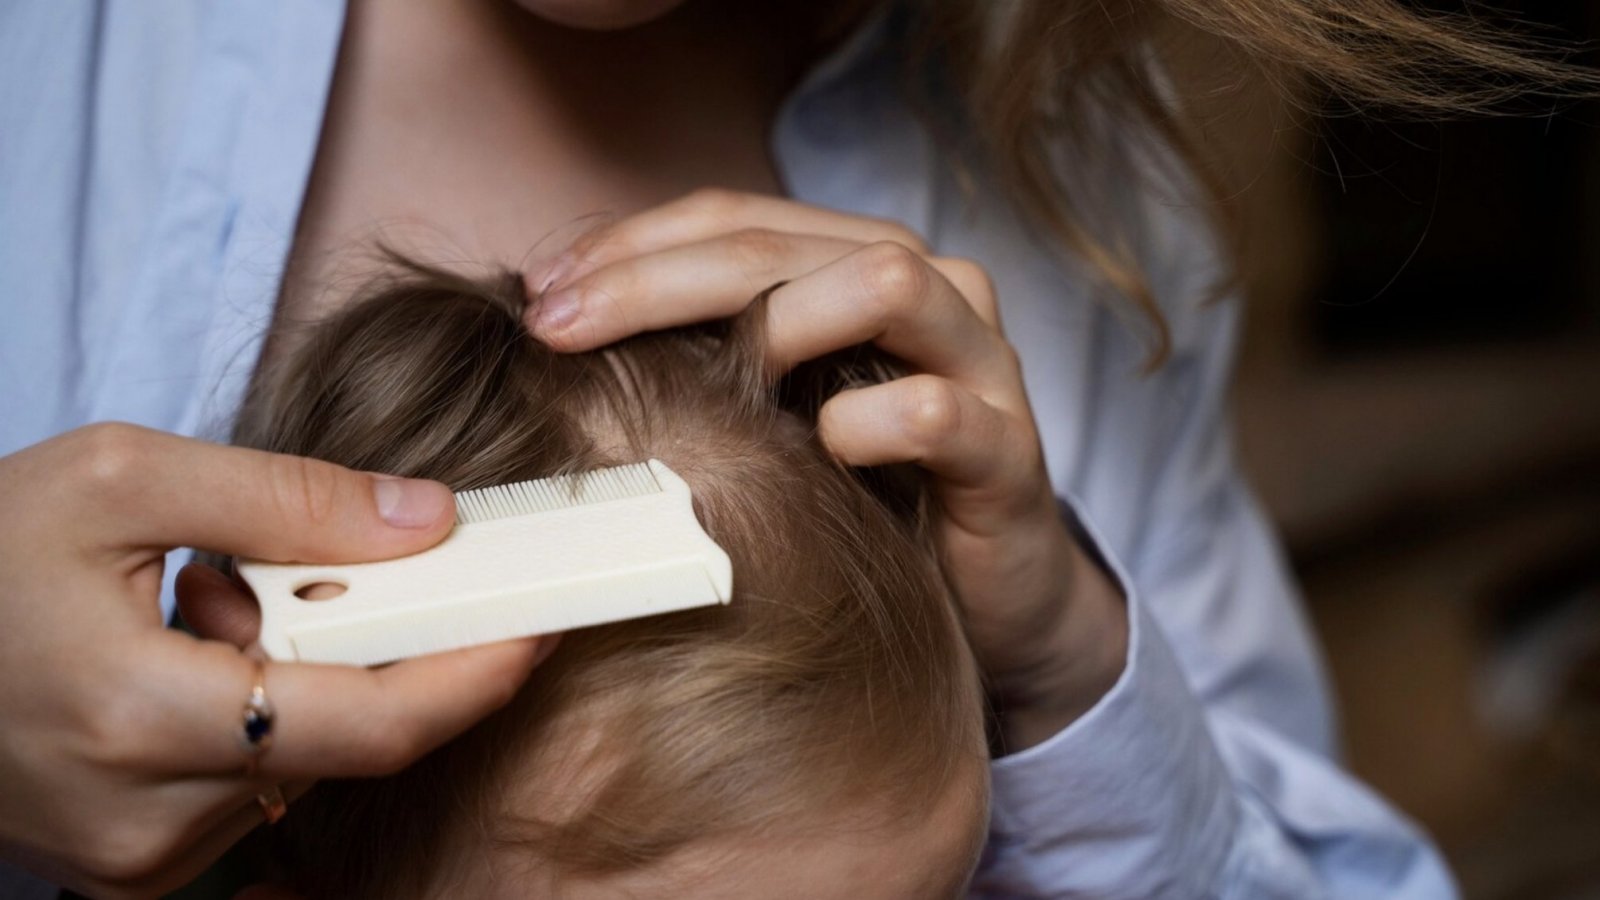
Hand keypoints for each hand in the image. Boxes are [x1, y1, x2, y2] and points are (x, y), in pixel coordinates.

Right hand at [0, 424, 549, 897]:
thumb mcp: (118, 480)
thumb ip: (287, 499)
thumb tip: (430, 519)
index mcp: (140, 719)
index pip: (372, 725)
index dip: (474, 674)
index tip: (541, 622)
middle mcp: (147, 822)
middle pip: (350, 740)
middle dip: (370, 645)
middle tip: (314, 567)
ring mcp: (138, 860)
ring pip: (308, 763)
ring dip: (303, 676)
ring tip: (203, 608)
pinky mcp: (131, 867)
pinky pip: (256, 786)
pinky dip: (263, 713)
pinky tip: (188, 659)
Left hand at [526, 189, 1127, 749]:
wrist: (988, 597)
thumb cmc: (861, 497)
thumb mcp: (770, 414)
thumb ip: (701, 356)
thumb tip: (557, 323)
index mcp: (857, 263)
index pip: (732, 216)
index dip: (628, 244)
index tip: (540, 295)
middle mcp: (928, 288)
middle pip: (783, 243)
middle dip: (656, 278)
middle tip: (561, 328)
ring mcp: (978, 362)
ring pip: (885, 281)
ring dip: (775, 322)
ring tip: (696, 384)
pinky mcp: (1010, 450)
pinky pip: (938, 411)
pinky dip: (867, 424)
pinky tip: (821, 454)